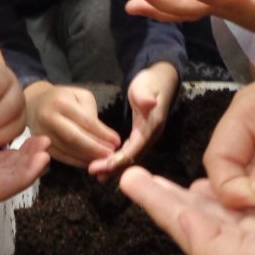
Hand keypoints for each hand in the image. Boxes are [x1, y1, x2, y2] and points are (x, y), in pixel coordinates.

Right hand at [0, 134, 49, 212]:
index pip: (9, 185)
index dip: (29, 172)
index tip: (44, 155)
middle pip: (10, 177)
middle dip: (30, 161)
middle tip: (45, 141)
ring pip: (1, 170)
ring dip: (19, 156)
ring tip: (34, 141)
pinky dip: (1, 153)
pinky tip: (7, 143)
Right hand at [24, 81, 120, 167]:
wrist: (35, 102)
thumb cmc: (63, 98)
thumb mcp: (80, 96)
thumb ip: (91, 113)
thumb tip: (103, 136)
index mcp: (61, 102)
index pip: (86, 122)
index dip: (103, 134)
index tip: (117, 141)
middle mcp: (49, 118)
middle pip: (75, 138)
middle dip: (95, 149)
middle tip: (111, 155)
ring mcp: (42, 133)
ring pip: (68, 150)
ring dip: (87, 158)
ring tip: (103, 160)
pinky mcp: (39, 145)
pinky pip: (60, 157)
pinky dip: (76, 162)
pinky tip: (89, 162)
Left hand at [88, 63, 178, 178]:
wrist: (161, 80)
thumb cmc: (150, 82)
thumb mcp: (145, 86)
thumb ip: (145, 96)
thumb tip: (150, 103)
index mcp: (152, 126)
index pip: (135, 148)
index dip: (118, 159)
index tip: (101, 166)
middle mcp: (151, 136)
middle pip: (133, 158)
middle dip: (114, 167)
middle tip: (93, 172)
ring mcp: (148, 138)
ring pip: (131, 158)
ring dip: (115, 167)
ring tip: (97, 174)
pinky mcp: (142, 137)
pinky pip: (130, 153)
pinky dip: (118, 161)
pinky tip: (106, 166)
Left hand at [119, 172, 254, 254]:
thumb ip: (207, 242)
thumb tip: (179, 218)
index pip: (183, 224)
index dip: (155, 202)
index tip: (131, 180)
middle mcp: (243, 246)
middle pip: (197, 213)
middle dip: (168, 195)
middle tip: (140, 174)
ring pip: (223, 204)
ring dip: (198, 190)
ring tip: (173, 178)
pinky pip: (253, 196)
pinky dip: (235, 186)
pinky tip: (224, 179)